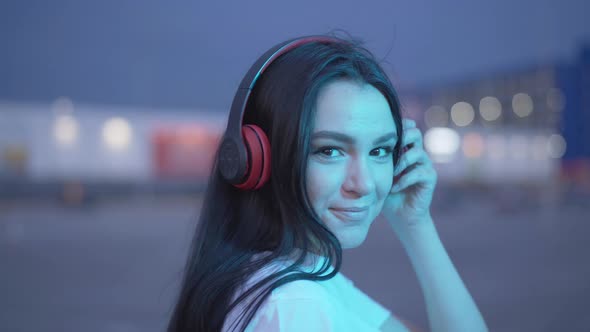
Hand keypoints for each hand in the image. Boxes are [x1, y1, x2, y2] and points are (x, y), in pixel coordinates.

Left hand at [380, 118, 437, 233]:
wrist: (399, 213)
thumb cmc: (384, 189)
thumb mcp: (375, 170)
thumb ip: (370, 156)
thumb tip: (352, 141)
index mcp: (405, 147)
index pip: (405, 126)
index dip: (395, 127)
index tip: (378, 135)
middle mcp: (416, 152)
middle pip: (415, 133)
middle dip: (401, 139)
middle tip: (387, 150)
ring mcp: (425, 164)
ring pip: (418, 152)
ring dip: (401, 162)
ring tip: (390, 174)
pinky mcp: (429, 178)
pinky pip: (420, 172)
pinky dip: (405, 179)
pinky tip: (394, 188)